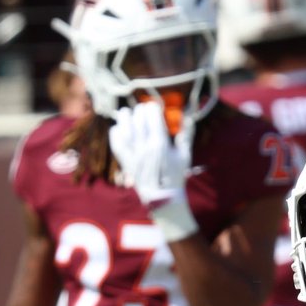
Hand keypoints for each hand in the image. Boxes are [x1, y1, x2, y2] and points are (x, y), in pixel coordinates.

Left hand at [109, 101, 197, 241]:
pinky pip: (116, 142)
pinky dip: (116, 132)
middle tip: (143, 110)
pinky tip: (119, 128)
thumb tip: (189, 115)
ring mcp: (133, 153)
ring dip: (125, 117)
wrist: (163, 198)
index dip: (153, 107)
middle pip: (138, 117)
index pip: (152, 115)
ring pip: (123, 126)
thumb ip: (186, 133)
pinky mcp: (125, 161)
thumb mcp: (185, 154)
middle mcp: (144, 146)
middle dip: (140, 110)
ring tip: (127, 113)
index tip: (154, 106)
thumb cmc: (176, 176)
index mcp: (160, 143)